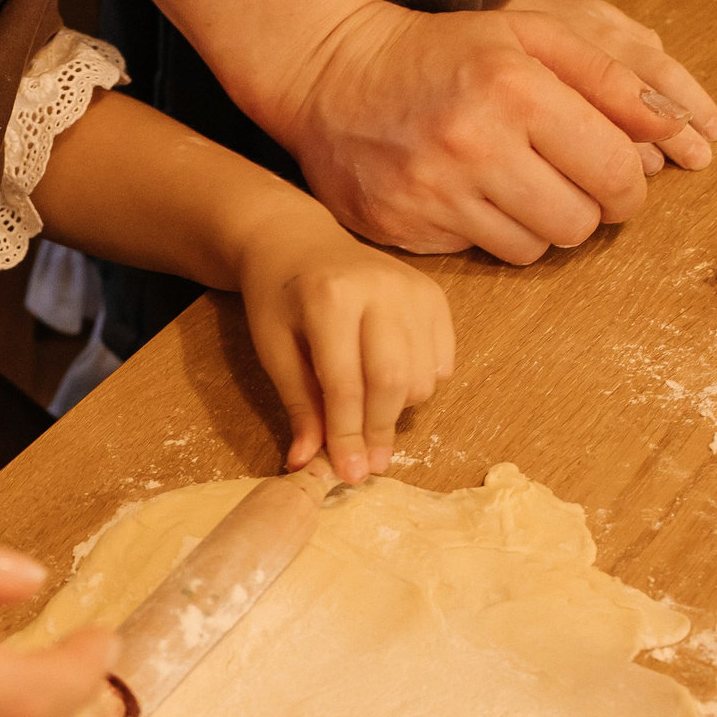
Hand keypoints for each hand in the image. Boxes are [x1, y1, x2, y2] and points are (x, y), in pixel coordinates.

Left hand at [233, 205, 454, 481]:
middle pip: (394, 382)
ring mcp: (415, 290)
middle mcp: (382, 289)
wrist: (298, 242)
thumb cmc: (279, 299)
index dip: (348, 434)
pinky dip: (418, 385)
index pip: (346, 383)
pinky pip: (441, 364)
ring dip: (397, 410)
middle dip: (379, 431)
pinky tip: (387, 379)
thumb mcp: (274, 350)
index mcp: (332, 298)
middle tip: (367, 464)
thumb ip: (298, 404)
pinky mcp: (436, 296)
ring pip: (422, 378)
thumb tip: (307, 463)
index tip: (348, 473)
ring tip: (365, 408)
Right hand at [269, 0, 702, 263]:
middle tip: (570, 185)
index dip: (630, 186)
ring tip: (517, 187)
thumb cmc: (442, 52)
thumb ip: (610, 76)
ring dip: (541, 224)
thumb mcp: (529, 36)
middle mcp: (476, 145)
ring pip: (536, 248)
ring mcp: (436, 193)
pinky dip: (490, 232)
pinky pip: (483, 254)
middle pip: (581, 222)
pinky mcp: (406, 228)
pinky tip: (471, 196)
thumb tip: (679, 126)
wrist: (332, 76)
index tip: (617, 179)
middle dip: (589, 209)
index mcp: (517, 90)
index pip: (615, 172)